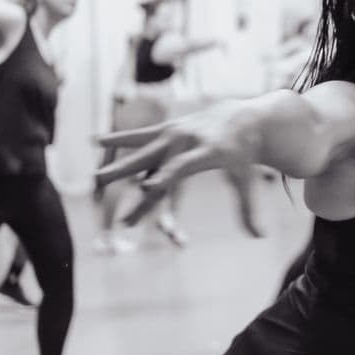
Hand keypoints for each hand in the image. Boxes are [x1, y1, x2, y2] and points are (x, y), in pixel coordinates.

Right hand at [93, 102, 262, 236]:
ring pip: (141, 150)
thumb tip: (259, 237)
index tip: (146, 188)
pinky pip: (140, 135)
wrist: (241, 117)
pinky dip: (118, 137)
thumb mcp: (247, 178)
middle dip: (130, 178)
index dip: (164, 177)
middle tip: (108, 194)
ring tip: (95, 177)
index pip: (181, 168)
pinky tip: (94, 141)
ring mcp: (174, 134)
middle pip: (154, 162)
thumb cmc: (244, 154)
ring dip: (117, 163)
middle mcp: (185, 141)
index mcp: (205, 152)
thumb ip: (247, 208)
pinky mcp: (166, 129)